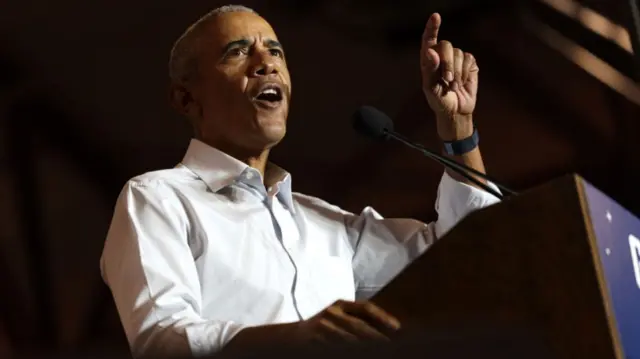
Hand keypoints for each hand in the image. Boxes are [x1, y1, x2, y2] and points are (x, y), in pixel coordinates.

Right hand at [298, 300, 400, 343]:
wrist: (296, 336)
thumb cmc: (326, 325)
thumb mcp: (340, 315)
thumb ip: (358, 318)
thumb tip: (388, 328)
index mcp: (341, 304)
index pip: (365, 307)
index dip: (382, 316)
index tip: (397, 327)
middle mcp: (332, 312)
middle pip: (359, 325)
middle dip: (377, 337)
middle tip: (391, 344)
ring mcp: (323, 326)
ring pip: (350, 339)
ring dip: (365, 346)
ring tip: (379, 351)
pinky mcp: (317, 339)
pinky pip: (336, 347)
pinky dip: (349, 351)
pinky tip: (359, 353)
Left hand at [421, 13, 477, 139]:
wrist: (456, 111)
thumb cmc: (439, 101)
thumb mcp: (430, 88)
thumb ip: (429, 69)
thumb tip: (431, 51)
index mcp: (428, 60)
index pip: (429, 40)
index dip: (432, 28)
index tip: (435, 17)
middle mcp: (442, 56)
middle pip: (446, 46)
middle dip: (448, 64)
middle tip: (447, 81)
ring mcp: (457, 58)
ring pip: (459, 53)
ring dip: (456, 72)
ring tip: (453, 87)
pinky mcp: (469, 63)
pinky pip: (469, 59)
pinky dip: (465, 73)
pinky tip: (462, 83)